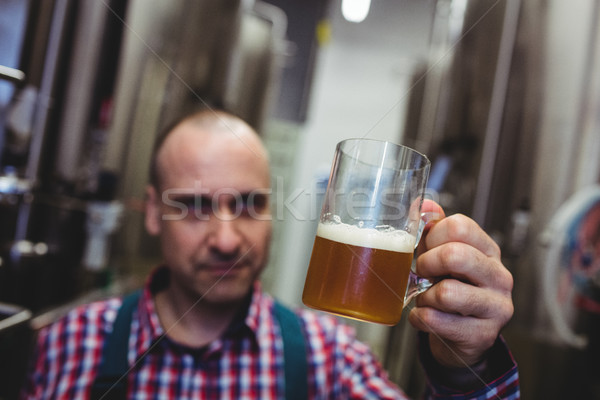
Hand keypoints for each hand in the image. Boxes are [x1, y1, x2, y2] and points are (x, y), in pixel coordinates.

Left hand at [408, 200, 513, 366]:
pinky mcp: (484, 334)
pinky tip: (425, 317)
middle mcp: (499, 276)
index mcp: (488, 249)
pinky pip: (437, 321)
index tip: (425, 249)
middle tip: (423, 273)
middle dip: (426, 264)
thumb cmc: (451, 288)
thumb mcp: (441, 254)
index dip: (431, 236)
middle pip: (454, 255)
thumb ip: (432, 228)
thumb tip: (423, 204)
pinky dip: (420, 319)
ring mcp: (496, 306)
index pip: (459, 226)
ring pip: (446, 293)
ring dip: (424, 297)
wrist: (462, 336)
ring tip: (427, 299)